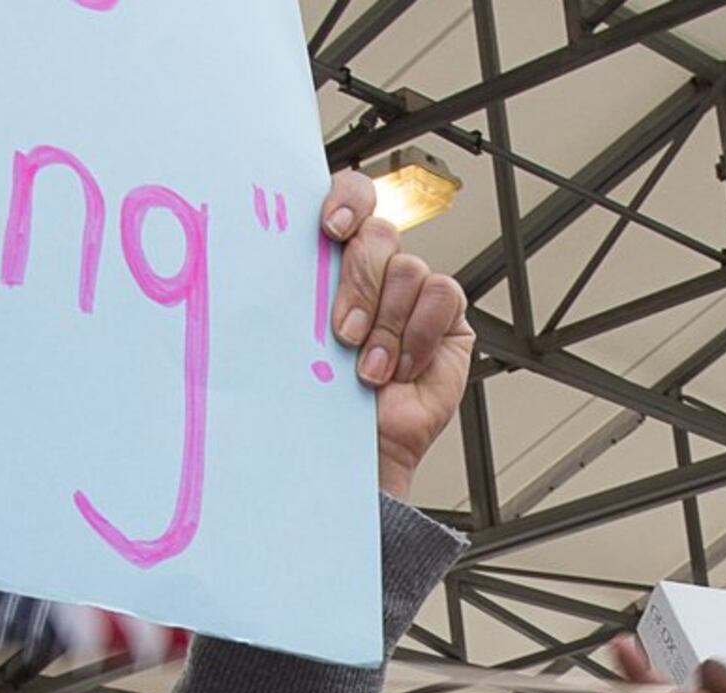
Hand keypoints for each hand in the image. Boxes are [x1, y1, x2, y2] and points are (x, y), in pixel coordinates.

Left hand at [323, 172, 473, 500]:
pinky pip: (441, 297)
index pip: (349, 201)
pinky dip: (418, 335)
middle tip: (343, 332)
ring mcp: (413, 295)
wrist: (360, 457)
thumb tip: (278, 256)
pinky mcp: (447, 319)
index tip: (330, 230)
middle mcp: (376, 274)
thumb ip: (303, 293)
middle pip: (378, 234)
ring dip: (387, 324)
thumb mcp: (302, 341)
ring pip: (409, 268)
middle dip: (359, 283)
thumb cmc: (323, 404)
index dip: (346, 201)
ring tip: (370, 369)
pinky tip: (402, 368)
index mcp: (334, 264)